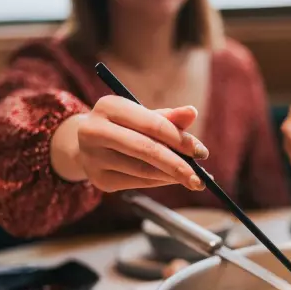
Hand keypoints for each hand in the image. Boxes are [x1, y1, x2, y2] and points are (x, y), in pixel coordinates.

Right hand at [53, 96, 209, 191]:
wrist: (88, 145)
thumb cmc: (124, 127)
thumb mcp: (144, 117)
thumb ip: (169, 118)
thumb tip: (192, 112)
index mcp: (109, 106)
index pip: (152, 124)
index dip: (179, 139)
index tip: (202, 152)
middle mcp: (95, 130)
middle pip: (145, 149)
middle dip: (178, 165)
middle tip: (200, 178)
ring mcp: (93, 157)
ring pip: (142, 170)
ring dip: (171, 176)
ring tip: (192, 180)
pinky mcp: (99, 179)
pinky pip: (137, 183)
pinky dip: (159, 182)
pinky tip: (172, 180)